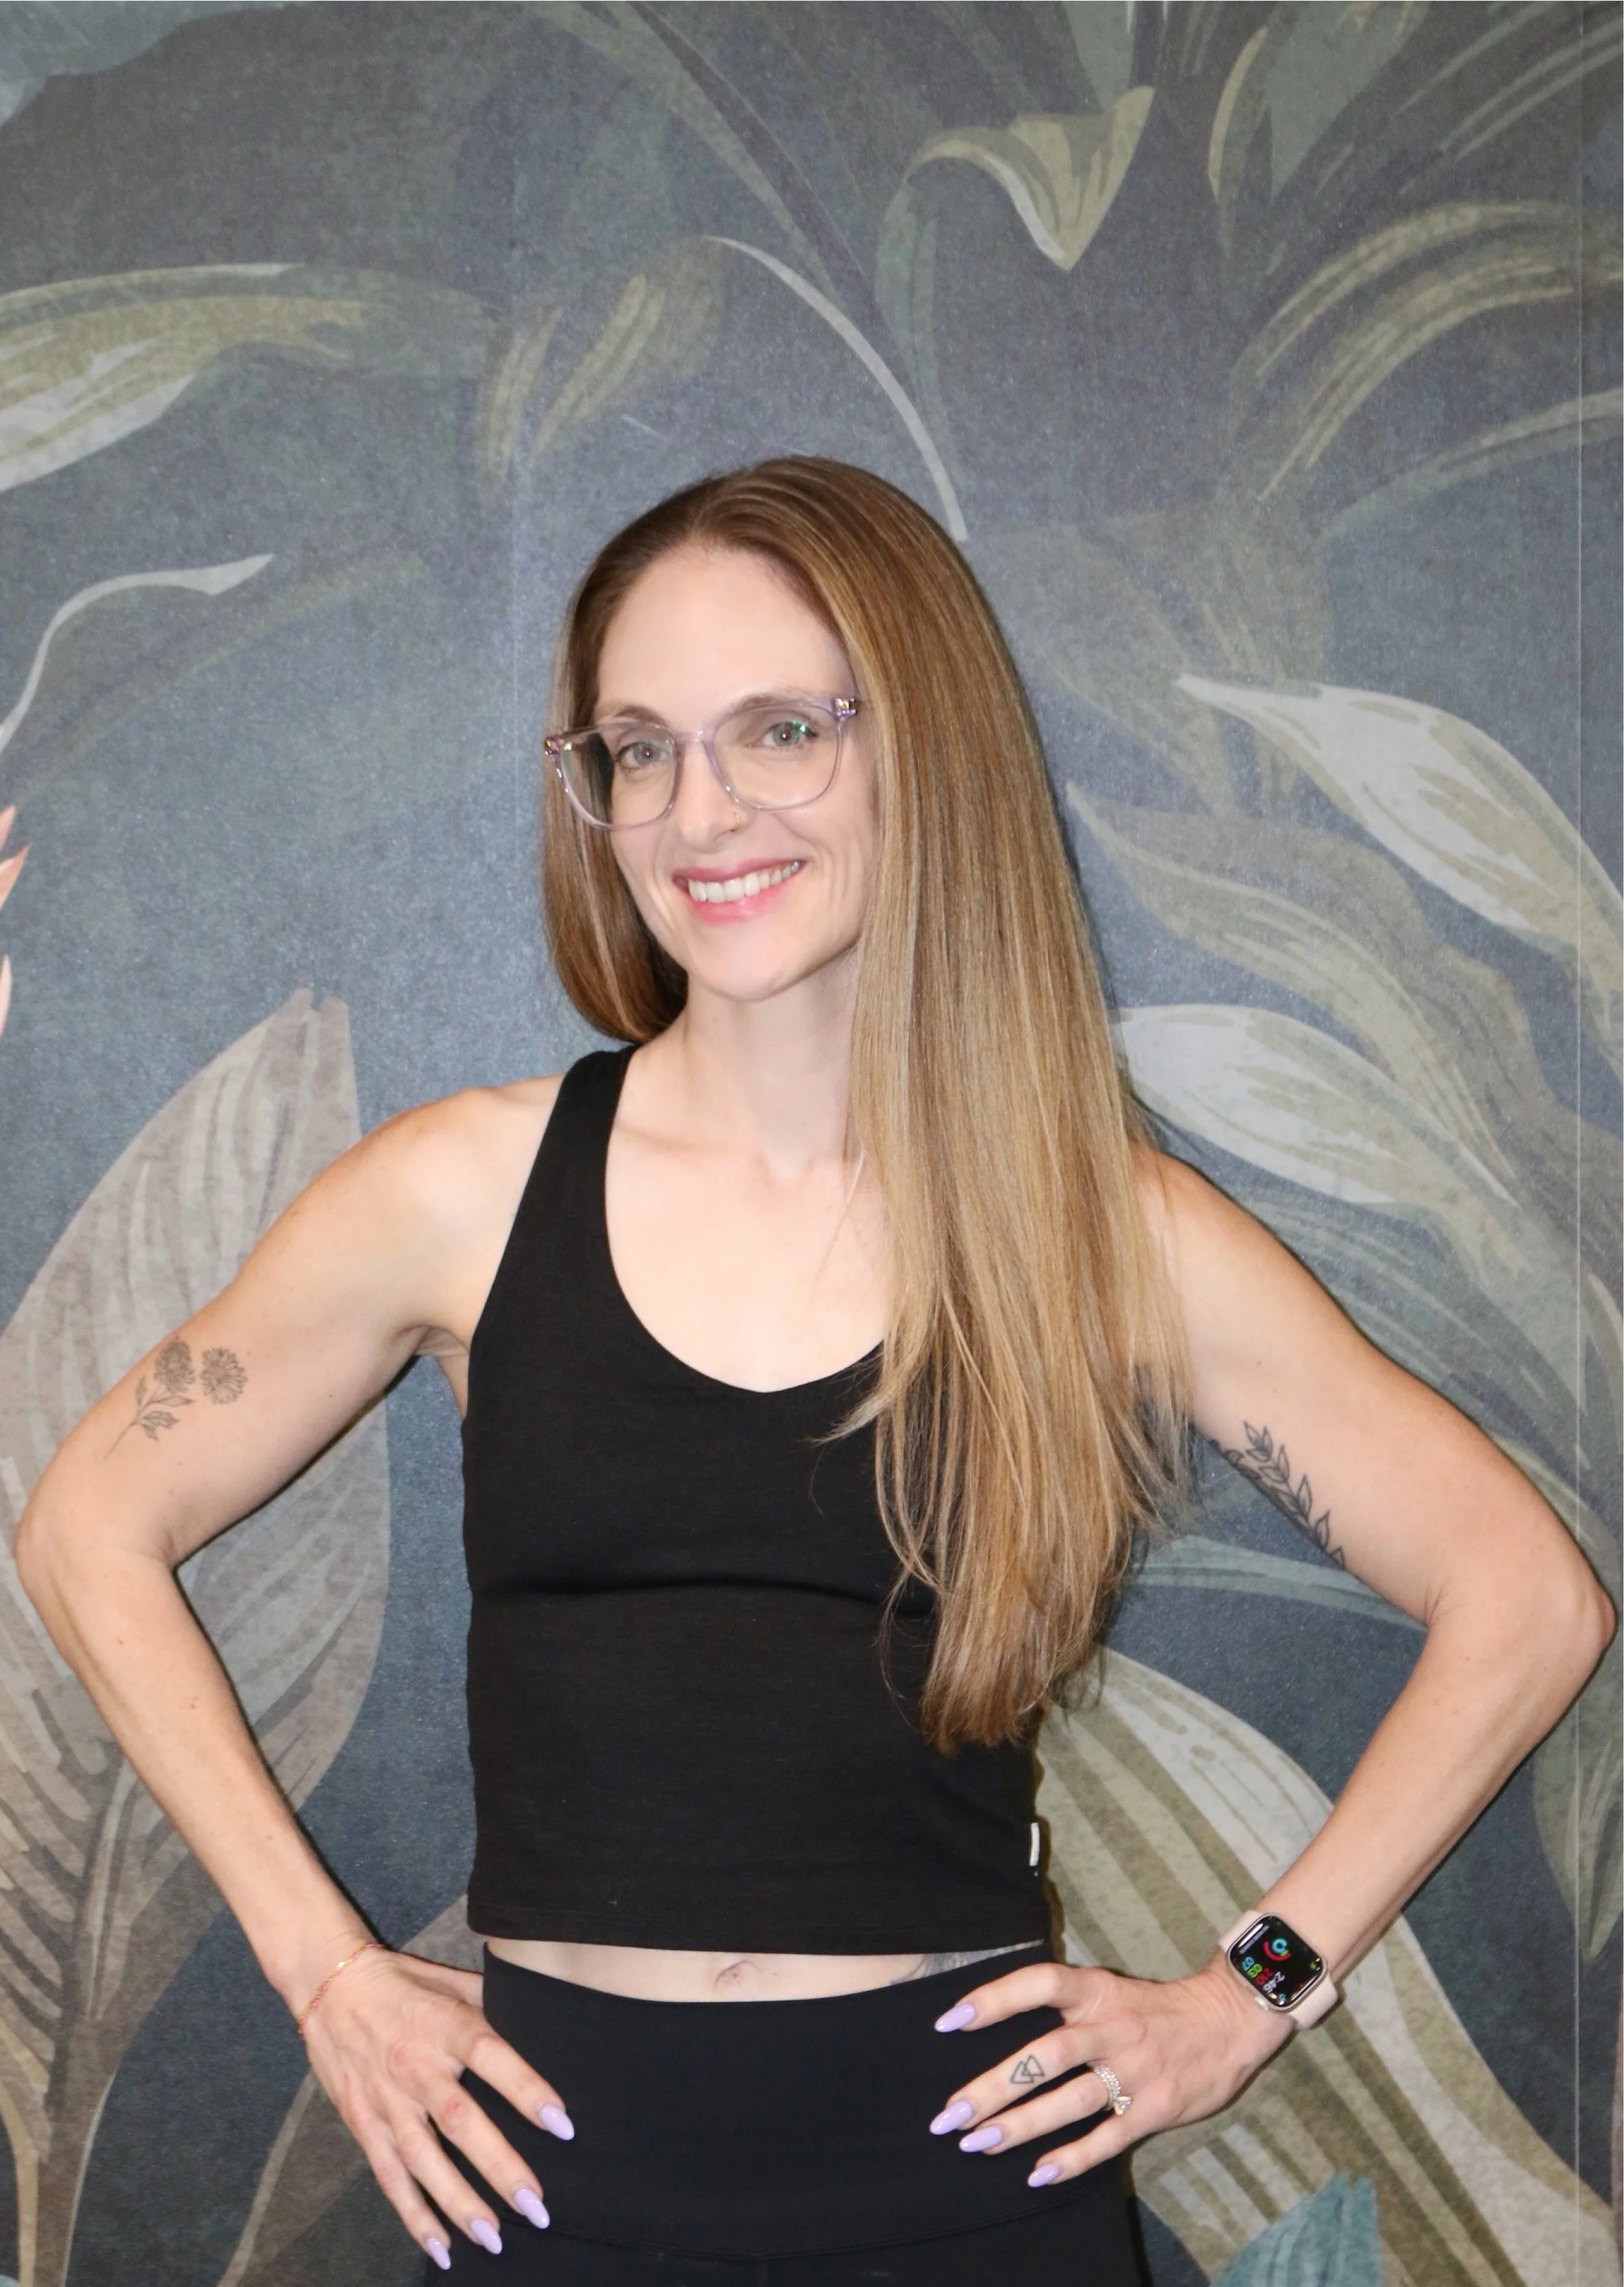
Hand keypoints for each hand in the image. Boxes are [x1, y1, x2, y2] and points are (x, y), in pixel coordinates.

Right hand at [300, 1947, 572, 2267]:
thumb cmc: (401, 1982)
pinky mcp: (363, 2123)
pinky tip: (440, 2247)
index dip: (526, 2089)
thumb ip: (490, 2004)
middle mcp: (415, 2065)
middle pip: (460, 2121)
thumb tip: (538, 2019)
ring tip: (495, 2238)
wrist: (328, 1984)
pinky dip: (414, 2214)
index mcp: (442, 2024)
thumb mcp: (449, 1980)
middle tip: (536, 2205)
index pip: (490, 2055)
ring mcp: (386, 2099)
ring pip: (423, 2159)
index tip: (562, 2124)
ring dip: (459, 2203)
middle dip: (499, 2167)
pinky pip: (389, 2176)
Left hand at [928, 1955, 1289, 2185]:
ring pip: (1071, 2100)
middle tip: (949, 2114)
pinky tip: (1038, 2173)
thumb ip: (1065, 2007)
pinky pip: (1108, 2137)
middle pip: (1046, 2054)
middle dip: (994, 2086)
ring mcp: (1135, 2069)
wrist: (1229, 2020)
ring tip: (978, 2144)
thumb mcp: (1109, 1991)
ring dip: (1021, 2125)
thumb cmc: (1154, 2009)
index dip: (994, 1998)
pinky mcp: (1156, 2108)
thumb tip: (996, 2026)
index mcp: (1097, 1991)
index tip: (948, 2022)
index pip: (1039, 1983)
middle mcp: (1112, 2027)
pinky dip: (1072, 2158)